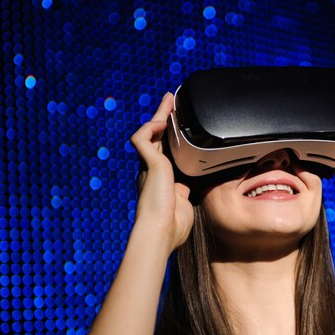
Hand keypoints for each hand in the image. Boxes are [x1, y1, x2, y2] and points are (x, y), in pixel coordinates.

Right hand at [129, 92, 193, 252]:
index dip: (168, 138)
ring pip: (148, 133)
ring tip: (168, 102)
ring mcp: (149, 167)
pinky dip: (150, 128)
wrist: (160, 232)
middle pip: (156, 138)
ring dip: (158, 116)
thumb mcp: (184, 205)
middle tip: (170, 101)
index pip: (164, 152)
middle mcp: (152, 171)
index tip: (176, 128)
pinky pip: (142, 139)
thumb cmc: (172, 227)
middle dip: (163, 118)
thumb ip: (187, 194)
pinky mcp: (150, 164)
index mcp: (161, 179)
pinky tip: (160, 122)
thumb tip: (192, 190)